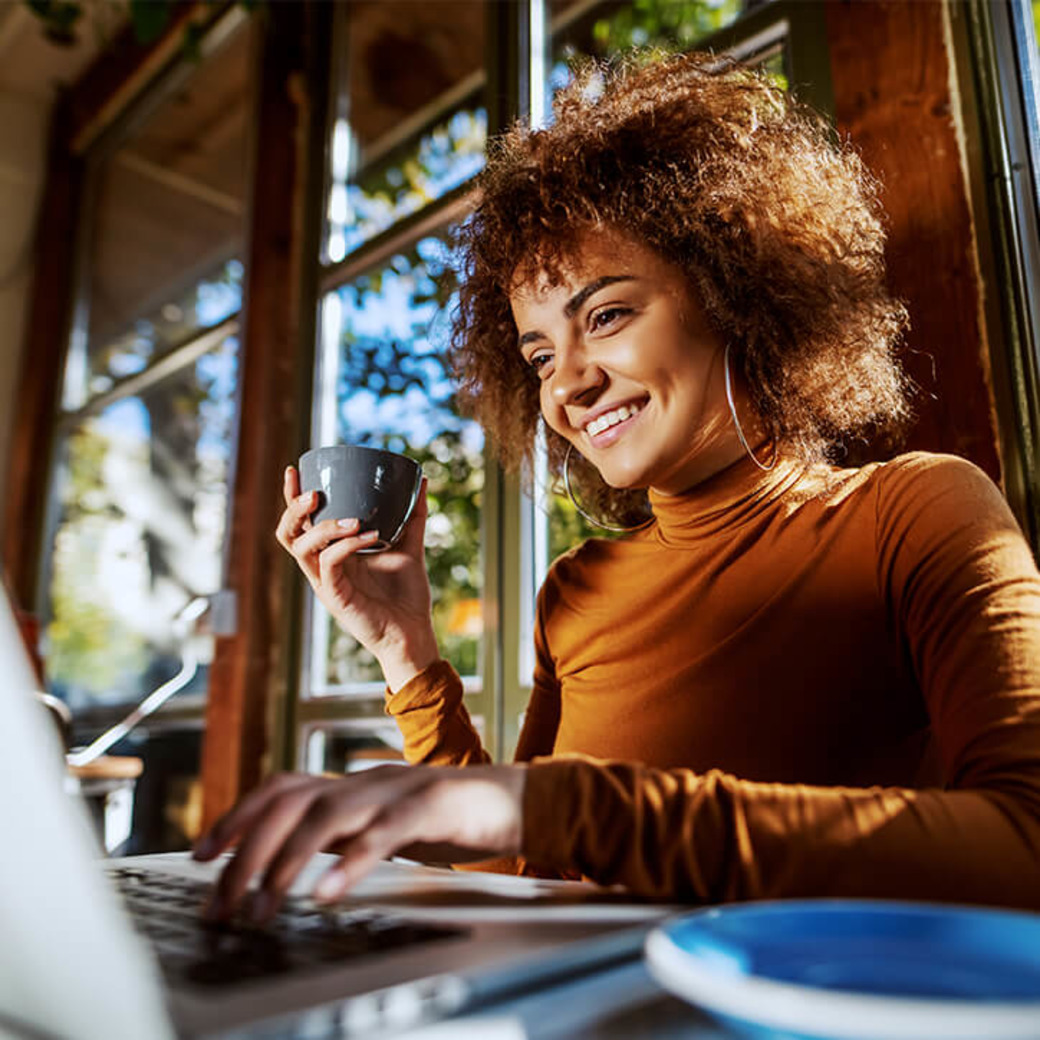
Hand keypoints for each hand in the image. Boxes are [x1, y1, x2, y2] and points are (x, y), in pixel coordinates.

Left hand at [193, 764, 525, 921]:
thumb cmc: (448, 819)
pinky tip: (326, 893)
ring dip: (286, 861)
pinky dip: (350, 862)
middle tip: (222, 901)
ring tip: (263, 905)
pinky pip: (384, 832)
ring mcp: (397, 789)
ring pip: (327, 813)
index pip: (280, 788)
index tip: (201, 855)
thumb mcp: (381, 825)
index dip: (236, 816)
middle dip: (246, 849)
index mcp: (351, 784)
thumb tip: (285, 862)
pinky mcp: (431, 805)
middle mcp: (365, 780)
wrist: (517, 799)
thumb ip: (341, 833)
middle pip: (290, 800)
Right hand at [276, 465, 438, 689]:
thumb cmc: (406, 594)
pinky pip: (329, 565)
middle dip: (294, 509)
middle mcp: (323, 566)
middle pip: (288, 534)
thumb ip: (413, 515)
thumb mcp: (410, 546)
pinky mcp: (335, 597)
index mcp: (332, 553)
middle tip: (315, 493)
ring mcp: (326, 583)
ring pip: (301, 548)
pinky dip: (346, 545)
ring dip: (324, 527)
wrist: (413, 631)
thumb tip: (422, 481)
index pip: (301, 522)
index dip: (292, 497)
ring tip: (354, 518)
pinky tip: (370, 535)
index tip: (296, 469)